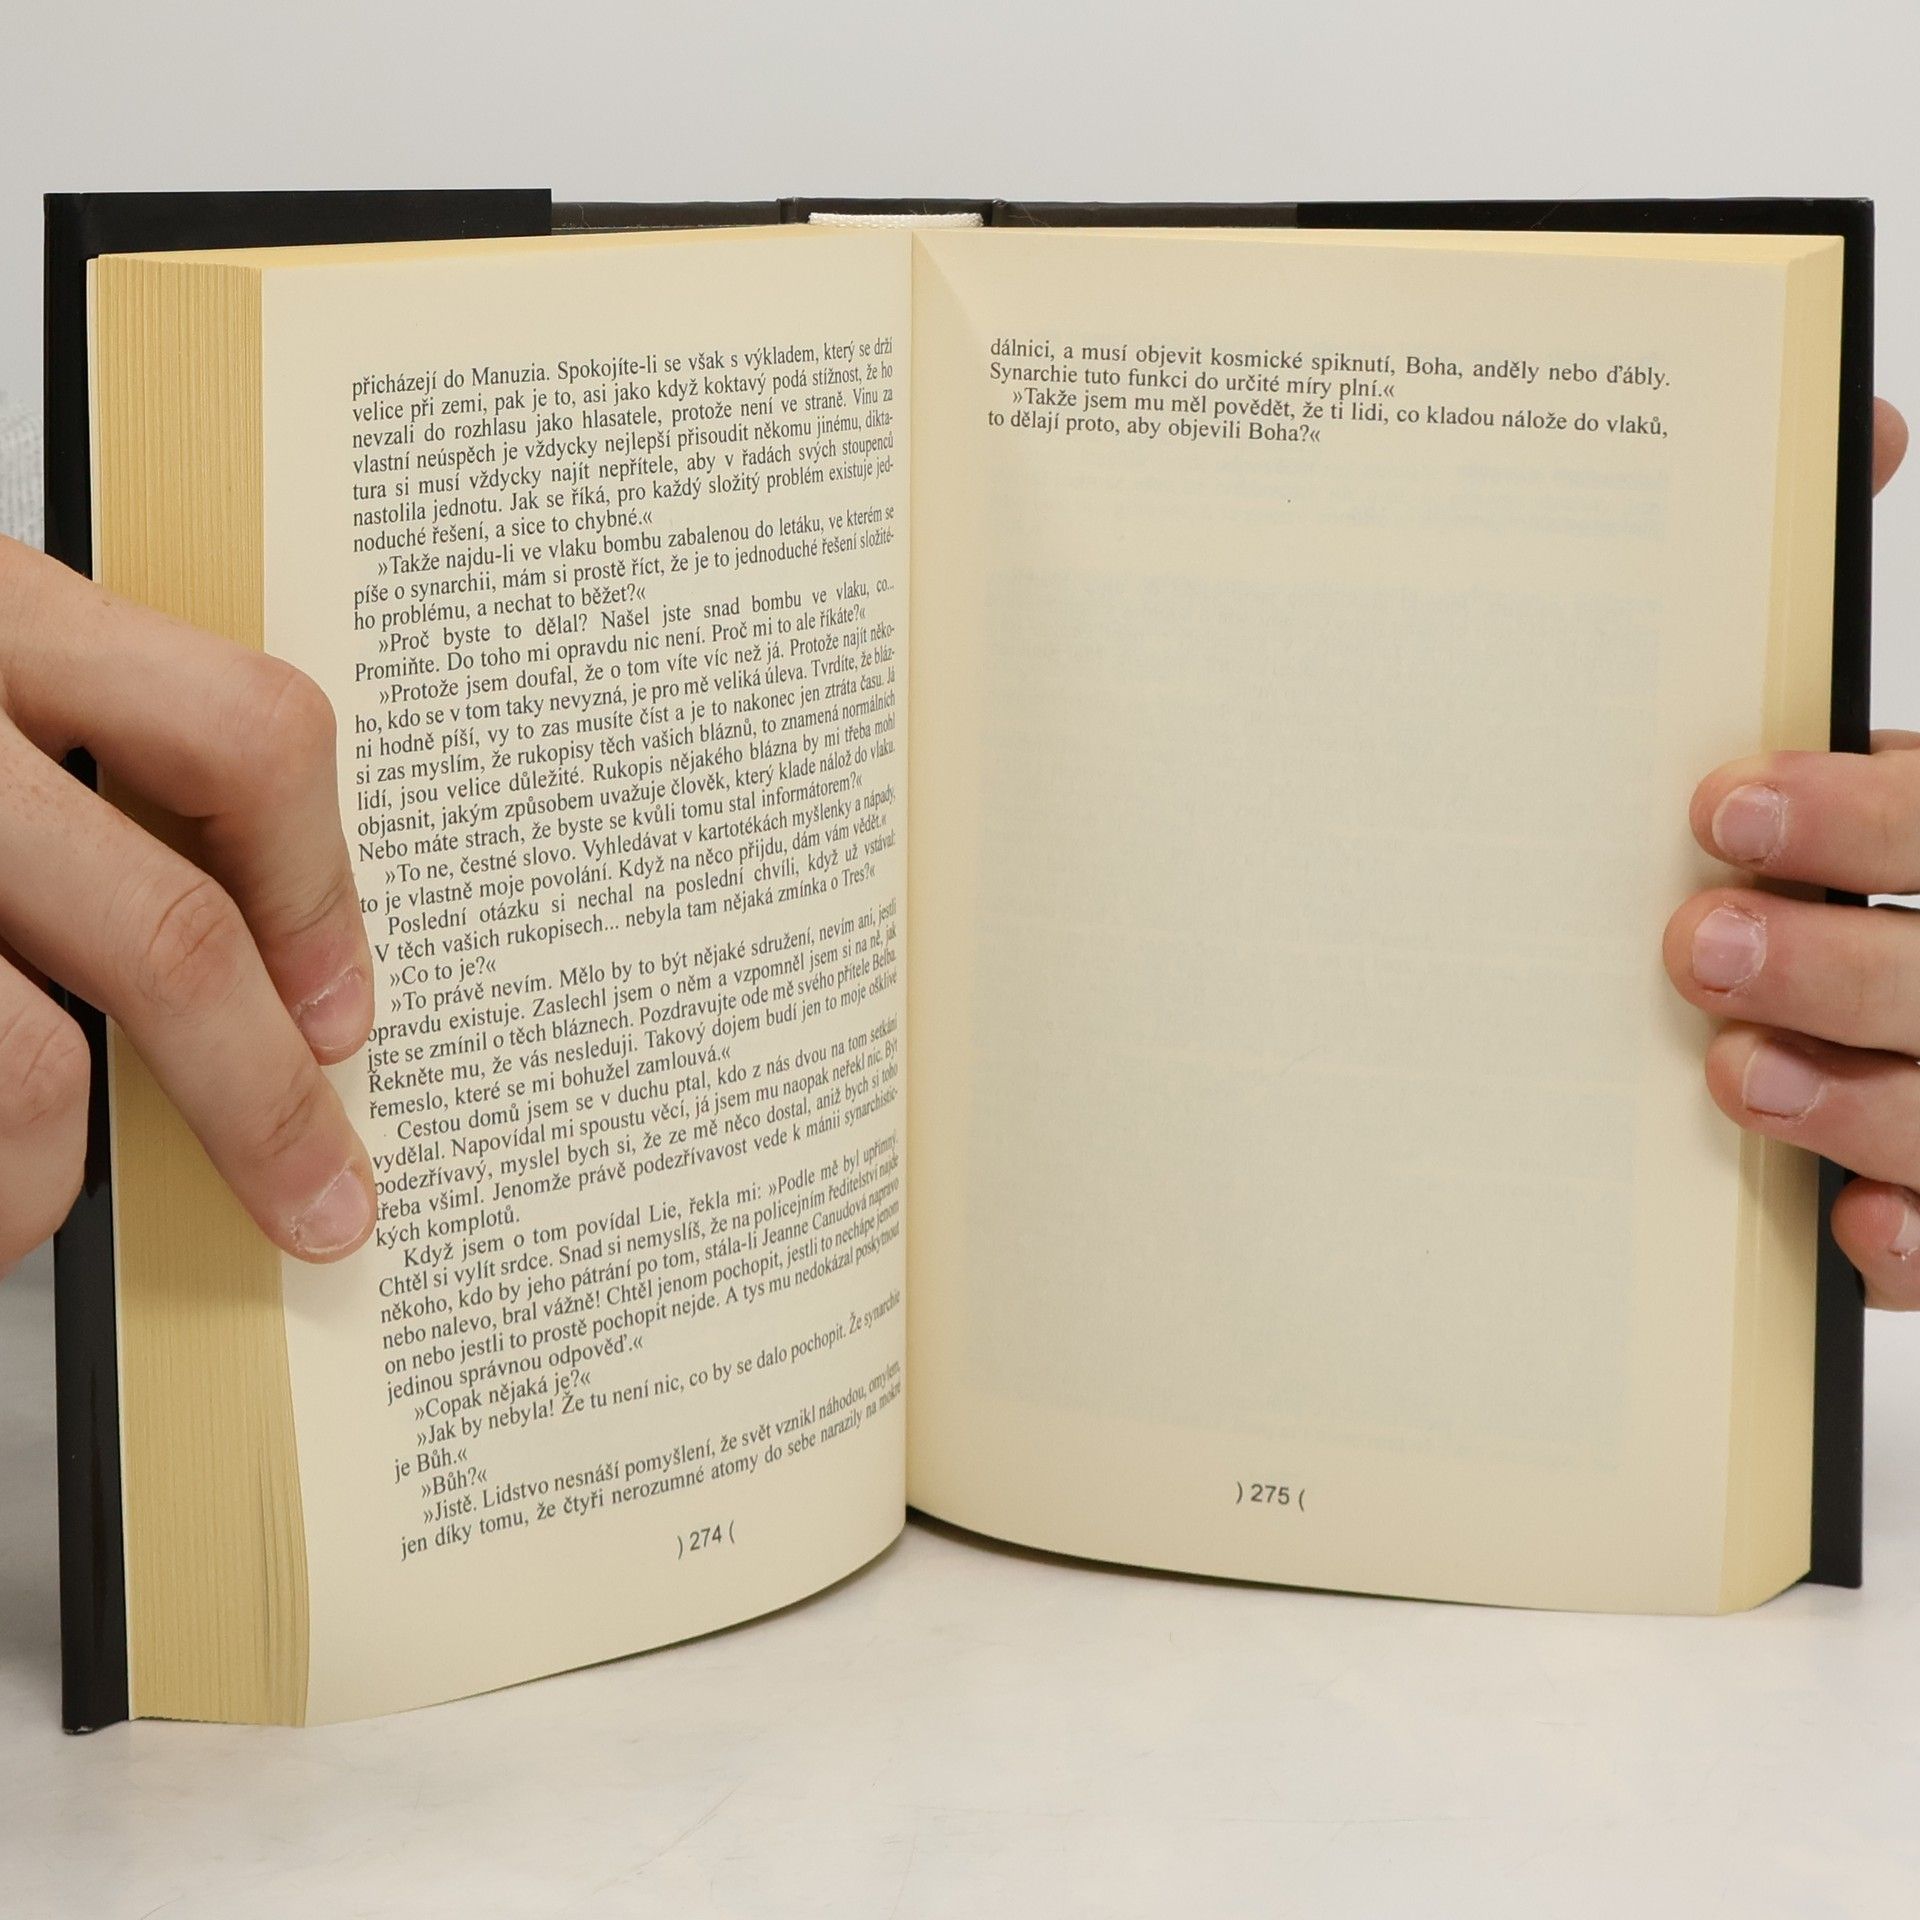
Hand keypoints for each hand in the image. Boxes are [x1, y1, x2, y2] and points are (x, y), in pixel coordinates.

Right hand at [0, 537, 375, 1271]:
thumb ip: (54, 765)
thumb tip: (255, 966)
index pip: (246, 736)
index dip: (320, 896)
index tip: (339, 1012)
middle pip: (168, 937)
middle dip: (259, 1104)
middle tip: (314, 1195)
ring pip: (22, 1080)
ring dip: (38, 1192)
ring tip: (22, 1208)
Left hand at [1665, 398, 1916, 1304]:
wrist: (1873, 922)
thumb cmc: (1866, 835)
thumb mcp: (1866, 746)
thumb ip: (1826, 599)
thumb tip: (1863, 409)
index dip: (1862, 818)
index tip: (1721, 806)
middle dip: (1837, 967)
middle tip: (1691, 946)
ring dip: (1858, 1102)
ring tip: (1729, 1075)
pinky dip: (1915, 1242)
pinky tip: (1844, 1226)